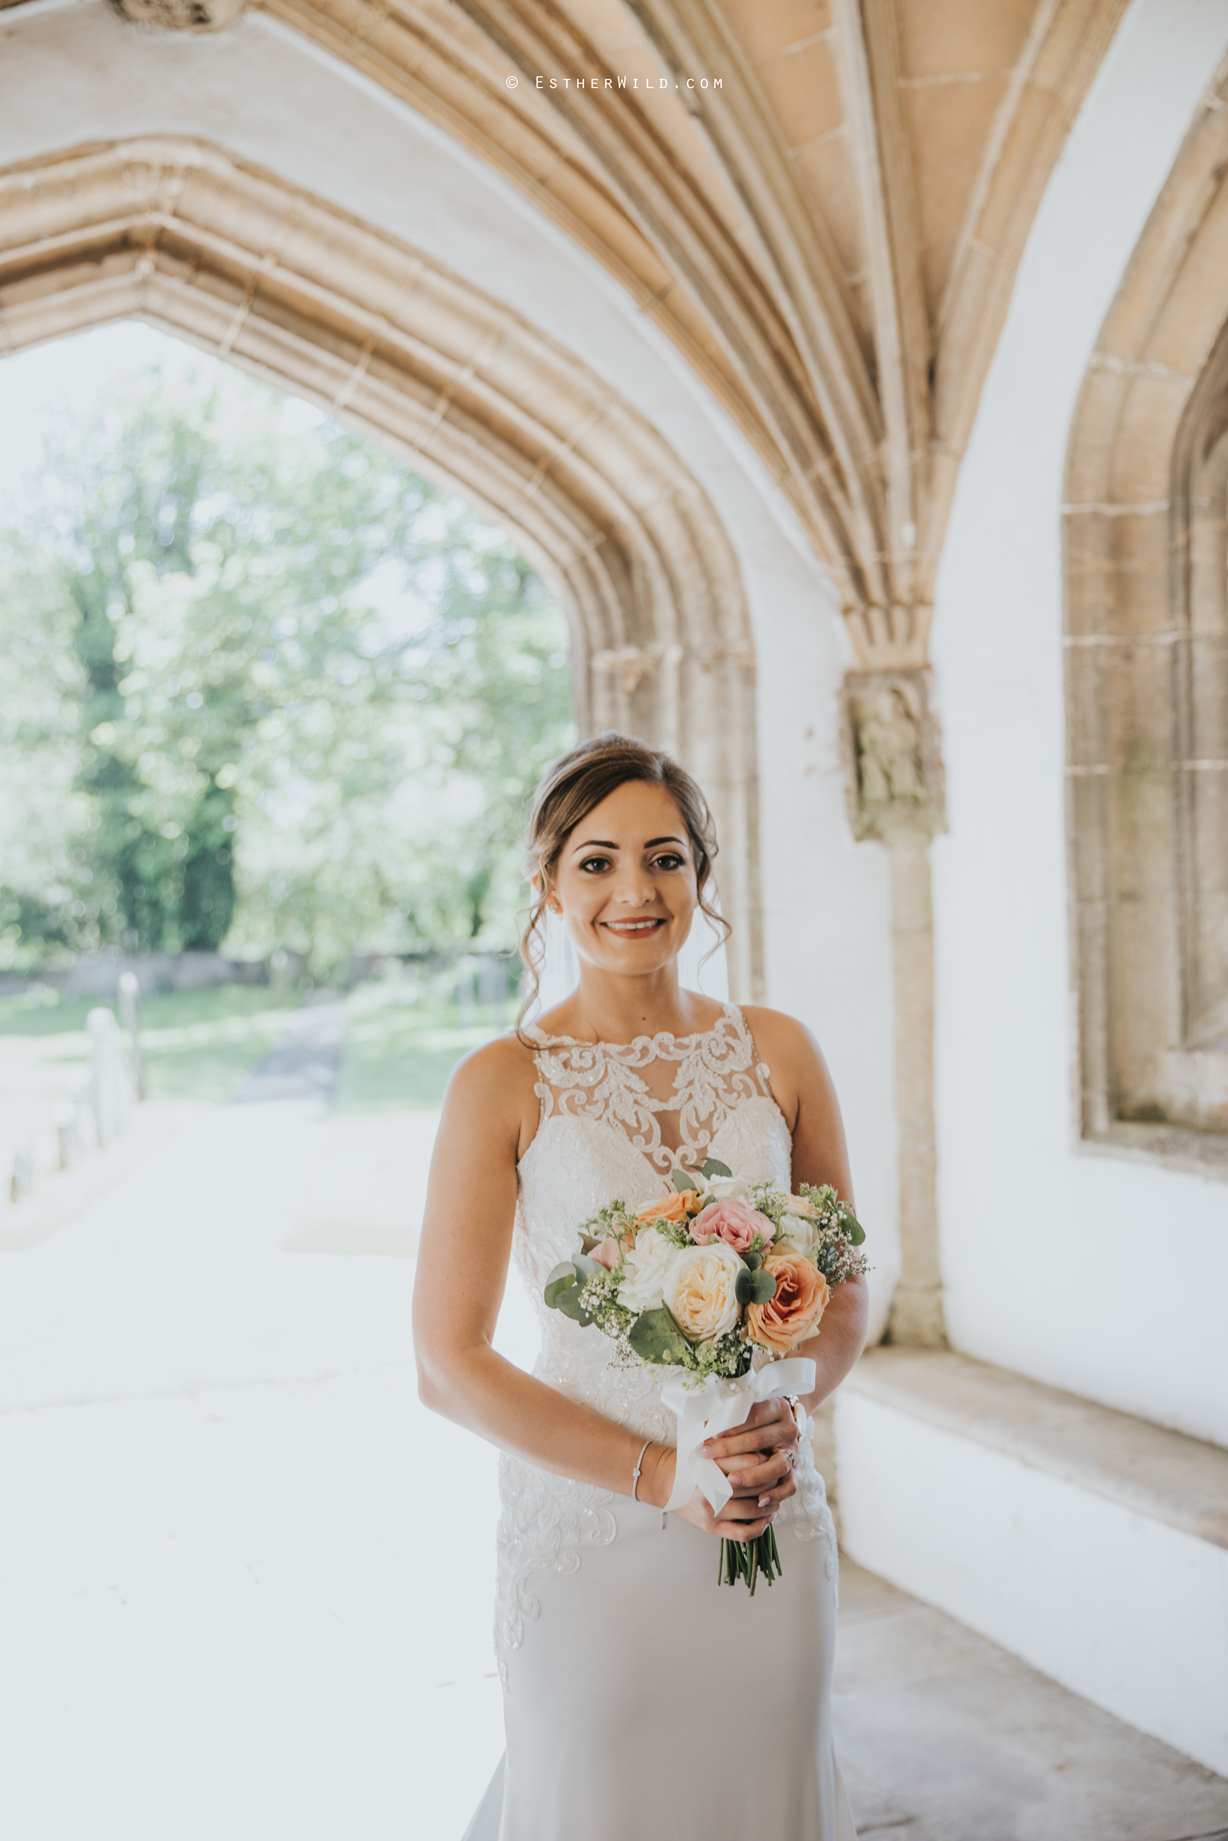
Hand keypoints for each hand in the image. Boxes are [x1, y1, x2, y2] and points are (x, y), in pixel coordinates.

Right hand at [639, 1398, 800, 1543]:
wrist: (664, 1481)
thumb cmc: (689, 1458)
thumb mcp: (701, 1439)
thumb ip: (723, 1430)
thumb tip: (748, 1414)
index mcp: (707, 1463)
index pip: (747, 1461)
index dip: (764, 1460)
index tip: (772, 1455)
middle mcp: (707, 1489)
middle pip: (752, 1486)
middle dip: (770, 1481)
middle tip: (780, 1475)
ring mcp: (709, 1511)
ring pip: (751, 1511)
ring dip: (769, 1505)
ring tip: (776, 1497)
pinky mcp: (711, 1528)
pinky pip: (742, 1533)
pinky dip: (759, 1527)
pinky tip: (767, 1518)